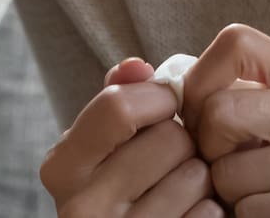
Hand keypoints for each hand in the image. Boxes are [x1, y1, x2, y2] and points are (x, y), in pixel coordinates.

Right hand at [42, 58, 222, 217]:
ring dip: (200, 175)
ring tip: (179, 187)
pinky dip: (208, 208)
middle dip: (182, 140)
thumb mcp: (102, 142)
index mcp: (61, 167)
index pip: (119, 108)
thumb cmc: (118, 183)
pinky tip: (188, 212)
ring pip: (195, 175)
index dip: (158, 98)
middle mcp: (82, 206)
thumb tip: (137, 66)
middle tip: (170, 158)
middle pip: (168, 139)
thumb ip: (117, 98)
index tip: (167, 105)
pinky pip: (208, 212)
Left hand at [178, 25, 269, 217]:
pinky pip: (249, 212)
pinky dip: (248, 217)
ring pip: (227, 174)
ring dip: (227, 194)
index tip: (199, 112)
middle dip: (206, 149)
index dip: (200, 78)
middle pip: (219, 114)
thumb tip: (167, 91)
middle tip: (223, 163)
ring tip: (253, 190)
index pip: (236, 43)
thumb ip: (249, 94)